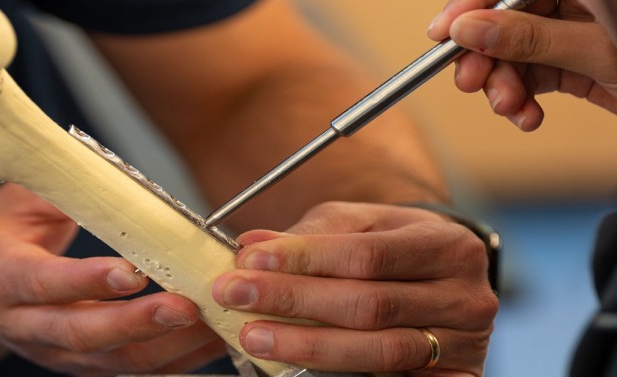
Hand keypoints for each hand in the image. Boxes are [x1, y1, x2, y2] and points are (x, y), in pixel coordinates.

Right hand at [0, 183, 223, 375]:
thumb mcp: (18, 199)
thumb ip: (63, 187)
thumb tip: (115, 174)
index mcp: (2, 275)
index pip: (44, 284)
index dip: (88, 280)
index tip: (133, 272)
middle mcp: (26, 323)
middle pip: (82, 334)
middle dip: (137, 324)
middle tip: (186, 307)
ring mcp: (54, 350)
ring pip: (112, 361)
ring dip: (167, 347)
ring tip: (212, 326)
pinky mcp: (81, 363)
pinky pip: (130, 370)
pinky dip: (173, 360)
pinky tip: (208, 341)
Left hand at [212, 202, 497, 374]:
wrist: (445, 280)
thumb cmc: (397, 246)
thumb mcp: (364, 224)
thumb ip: (313, 233)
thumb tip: (252, 245)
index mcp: (446, 244)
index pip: (366, 255)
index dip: (305, 260)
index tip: (250, 261)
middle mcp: (465, 296)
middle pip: (369, 305)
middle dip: (294, 302)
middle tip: (237, 296)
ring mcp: (464, 344)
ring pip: (379, 352)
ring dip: (308, 345)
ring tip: (255, 336)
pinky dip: (340, 372)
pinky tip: (296, 365)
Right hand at [427, 0, 616, 130]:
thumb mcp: (593, 49)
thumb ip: (530, 38)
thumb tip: (469, 29)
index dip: (470, 7)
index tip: (442, 34)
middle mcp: (569, 5)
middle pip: (501, 23)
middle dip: (483, 58)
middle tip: (471, 81)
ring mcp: (567, 35)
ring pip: (510, 56)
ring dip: (501, 88)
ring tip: (509, 107)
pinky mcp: (569, 64)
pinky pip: (529, 79)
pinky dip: (521, 103)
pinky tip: (527, 116)